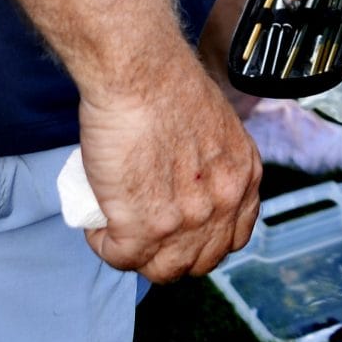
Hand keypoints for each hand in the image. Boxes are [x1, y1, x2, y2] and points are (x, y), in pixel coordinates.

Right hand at [76, 50, 261, 281]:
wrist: (138, 71)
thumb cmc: (165, 80)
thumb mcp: (214, 124)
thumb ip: (211, 158)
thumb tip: (187, 175)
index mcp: (243, 176)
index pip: (232, 236)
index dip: (202, 240)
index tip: (180, 230)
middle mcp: (223, 205)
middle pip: (198, 261)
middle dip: (170, 255)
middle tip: (144, 233)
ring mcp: (185, 222)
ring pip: (161, 270)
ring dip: (136, 257)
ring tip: (116, 230)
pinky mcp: (143, 227)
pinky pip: (119, 256)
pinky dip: (103, 245)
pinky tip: (98, 227)